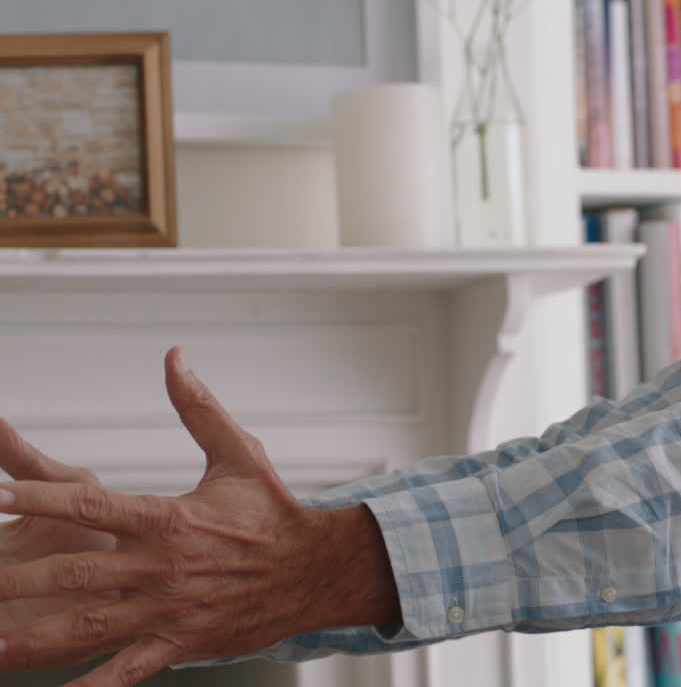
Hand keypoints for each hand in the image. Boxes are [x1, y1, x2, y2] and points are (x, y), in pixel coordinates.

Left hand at [0, 347, 399, 685]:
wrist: (317, 570)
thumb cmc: (275, 514)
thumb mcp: (238, 453)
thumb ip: (198, 408)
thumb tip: (174, 359)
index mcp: (169, 519)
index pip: (92, 508)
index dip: (40, 503)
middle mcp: (162, 568)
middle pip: (74, 576)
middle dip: (16, 582)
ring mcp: (168, 610)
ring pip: (87, 629)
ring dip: (32, 640)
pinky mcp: (179, 643)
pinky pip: (125, 672)